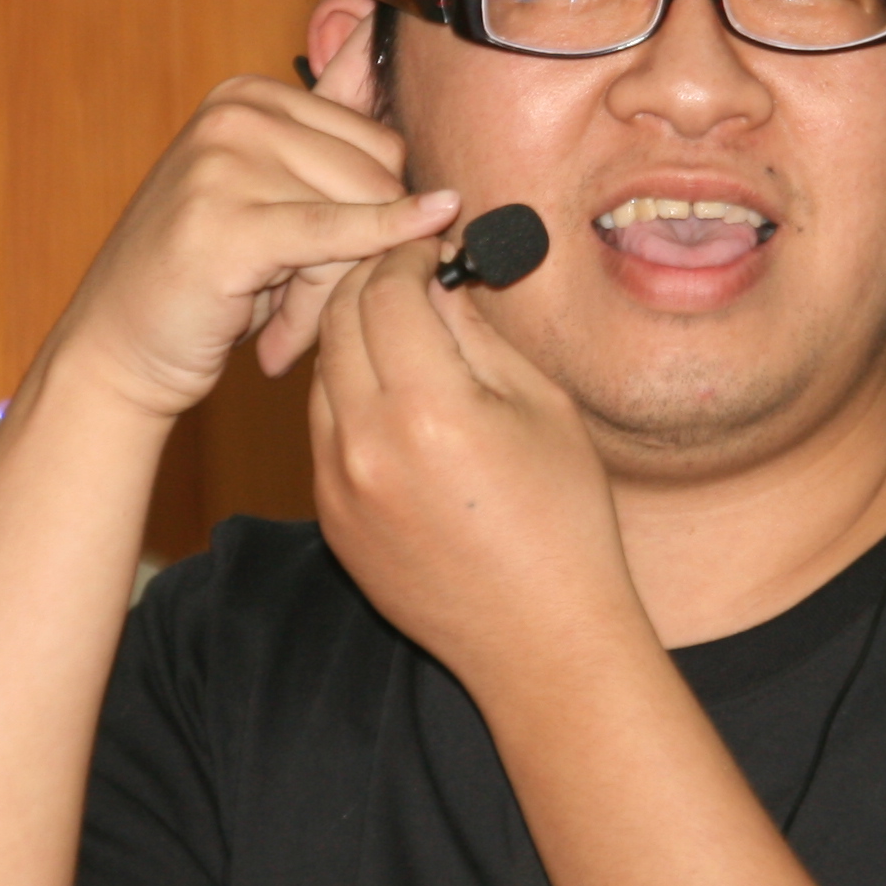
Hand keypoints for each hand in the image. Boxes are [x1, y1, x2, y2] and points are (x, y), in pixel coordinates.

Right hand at [44, 63, 456, 419]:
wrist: (118, 345)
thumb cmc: (205, 277)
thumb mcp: (270, 191)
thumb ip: (327, 125)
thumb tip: (380, 25)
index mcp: (247, 95)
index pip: (378, 140)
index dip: (379, 210)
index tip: (336, 261)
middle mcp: (235, 114)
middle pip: (377, 173)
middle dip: (367, 245)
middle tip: (307, 304)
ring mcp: (225, 161)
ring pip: (362, 210)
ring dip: (341, 282)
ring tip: (285, 322)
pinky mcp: (226, 222)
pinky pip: (337, 234)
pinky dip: (373, 253)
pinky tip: (390, 274)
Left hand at [307, 234, 644, 690]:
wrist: (540, 638)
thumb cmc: (562, 519)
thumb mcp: (540, 407)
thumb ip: (477, 334)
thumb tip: (440, 276)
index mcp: (428, 409)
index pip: (384, 291)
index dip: (407, 255)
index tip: (432, 247)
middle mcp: (366, 444)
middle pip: (339, 323)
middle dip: (370, 281)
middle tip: (409, 272)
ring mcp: (337, 486)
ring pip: (323, 373)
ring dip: (355, 337)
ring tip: (404, 331)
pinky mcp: (330, 517)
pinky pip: (323, 429)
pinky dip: (351, 395)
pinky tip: (396, 397)